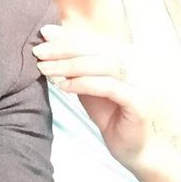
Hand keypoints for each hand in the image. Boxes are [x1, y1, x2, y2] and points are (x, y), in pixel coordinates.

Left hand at [34, 24, 155, 170]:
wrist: (134, 148)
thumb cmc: (110, 112)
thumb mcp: (87, 84)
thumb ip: (73, 64)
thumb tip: (48, 41)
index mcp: (124, 53)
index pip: (92, 39)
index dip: (67, 35)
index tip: (43, 33)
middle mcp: (136, 63)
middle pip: (95, 48)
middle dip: (63, 48)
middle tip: (39, 52)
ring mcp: (141, 81)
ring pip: (103, 64)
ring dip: (70, 65)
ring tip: (45, 68)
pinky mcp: (140, 102)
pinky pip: (109, 87)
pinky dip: (84, 83)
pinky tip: (64, 86)